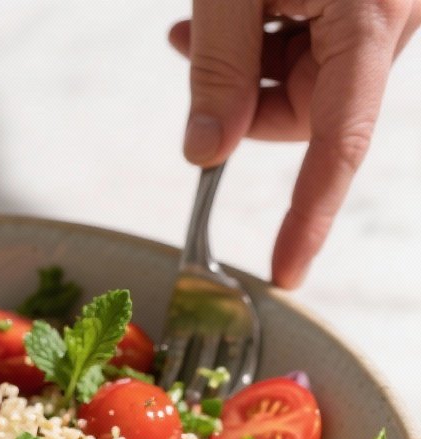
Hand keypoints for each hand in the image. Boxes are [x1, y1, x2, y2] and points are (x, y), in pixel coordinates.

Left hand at [170, 1, 420, 286]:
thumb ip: (219, 65)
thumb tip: (205, 151)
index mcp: (373, 14)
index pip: (341, 143)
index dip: (310, 216)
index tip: (285, 271)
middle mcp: (393, 17)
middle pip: (312, 114)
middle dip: (244, 104)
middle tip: (186, 50)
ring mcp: (385, 8)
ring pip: (308, 83)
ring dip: (246, 69)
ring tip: (193, 23)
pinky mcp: (370, 0)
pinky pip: (317, 47)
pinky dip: (266, 42)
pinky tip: (223, 16)